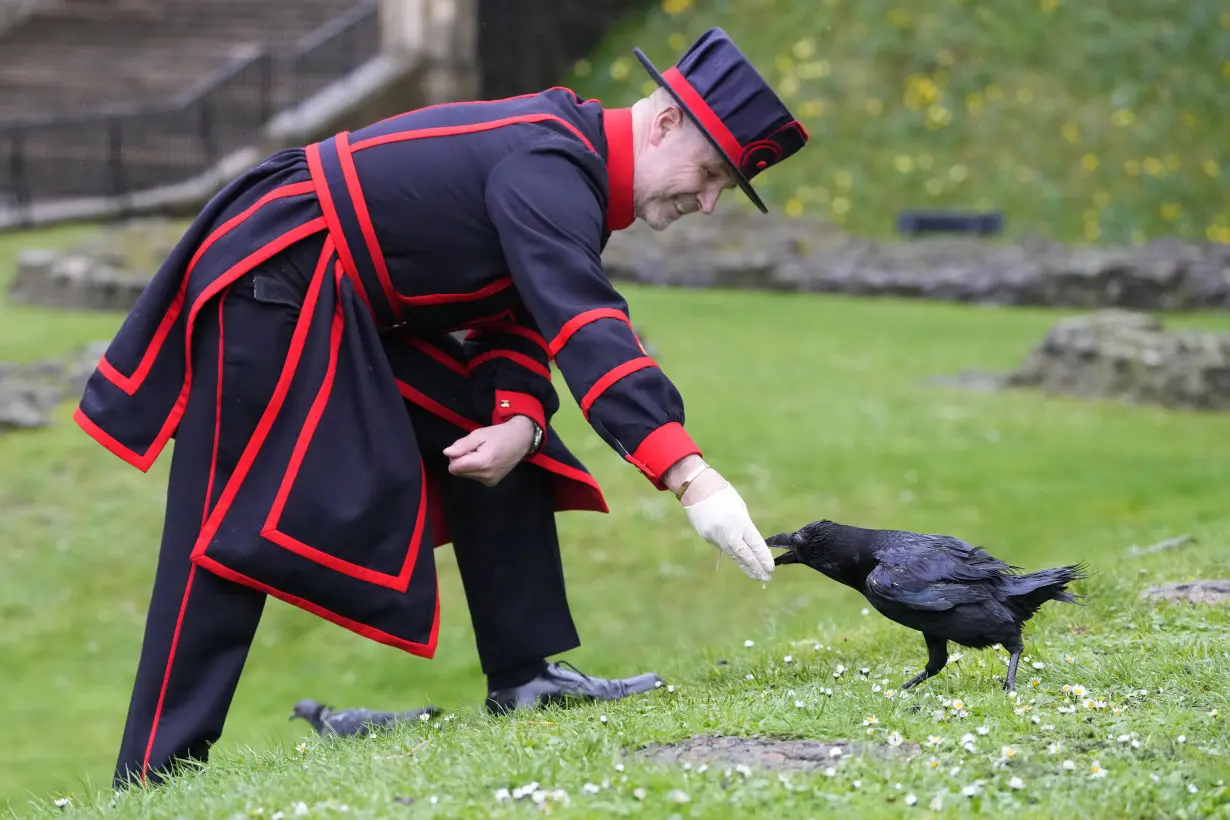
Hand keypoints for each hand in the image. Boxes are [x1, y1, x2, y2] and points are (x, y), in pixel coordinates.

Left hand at [443, 416, 535, 485]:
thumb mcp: (479, 434)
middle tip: (476, 449)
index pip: (454, 467)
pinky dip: (475, 468)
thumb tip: (447, 453)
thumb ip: (462, 445)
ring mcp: (489, 481)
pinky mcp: (491, 483)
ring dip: (469, 464)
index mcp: (482, 463)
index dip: (456, 455)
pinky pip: (473, 477)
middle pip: (458, 472)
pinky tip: (486, 460)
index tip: (467, 447)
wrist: (521, 440)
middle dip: (462, 460)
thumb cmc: (500, 435)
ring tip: (482, 453)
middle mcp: (486, 476)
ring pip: (465, 475)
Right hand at [670, 462, 774, 582]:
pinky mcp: (707, 537)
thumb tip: (750, 544)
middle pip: (744, 554)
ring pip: (733, 555)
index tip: (770, 568)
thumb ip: (745, 526)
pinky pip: (723, 547)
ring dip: (745, 566)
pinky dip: (733, 555)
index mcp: (739, 520)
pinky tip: (741, 562)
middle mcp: (727, 531)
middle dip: (756, 568)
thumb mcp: (740, 508)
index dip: (763, 557)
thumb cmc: (723, 494)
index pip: (754, 543)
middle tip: (766, 578)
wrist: (697, 487)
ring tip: (756, 576)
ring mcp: (715, 536)